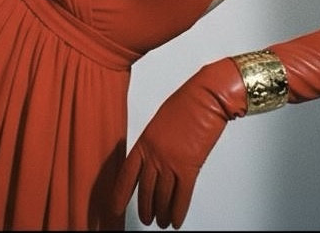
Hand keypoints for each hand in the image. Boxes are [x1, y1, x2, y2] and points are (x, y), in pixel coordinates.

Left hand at [112, 59, 246, 228]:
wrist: (205, 98)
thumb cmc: (186, 103)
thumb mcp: (161, 122)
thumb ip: (155, 142)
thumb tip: (156, 159)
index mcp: (144, 141)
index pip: (126, 174)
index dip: (119, 194)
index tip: (115, 207)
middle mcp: (155, 155)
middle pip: (145, 190)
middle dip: (145, 207)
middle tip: (146, 218)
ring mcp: (171, 162)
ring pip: (163, 197)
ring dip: (162, 212)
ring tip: (161, 221)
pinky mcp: (189, 168)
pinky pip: (181, 197)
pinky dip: (178, 211)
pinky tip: (175, 221)